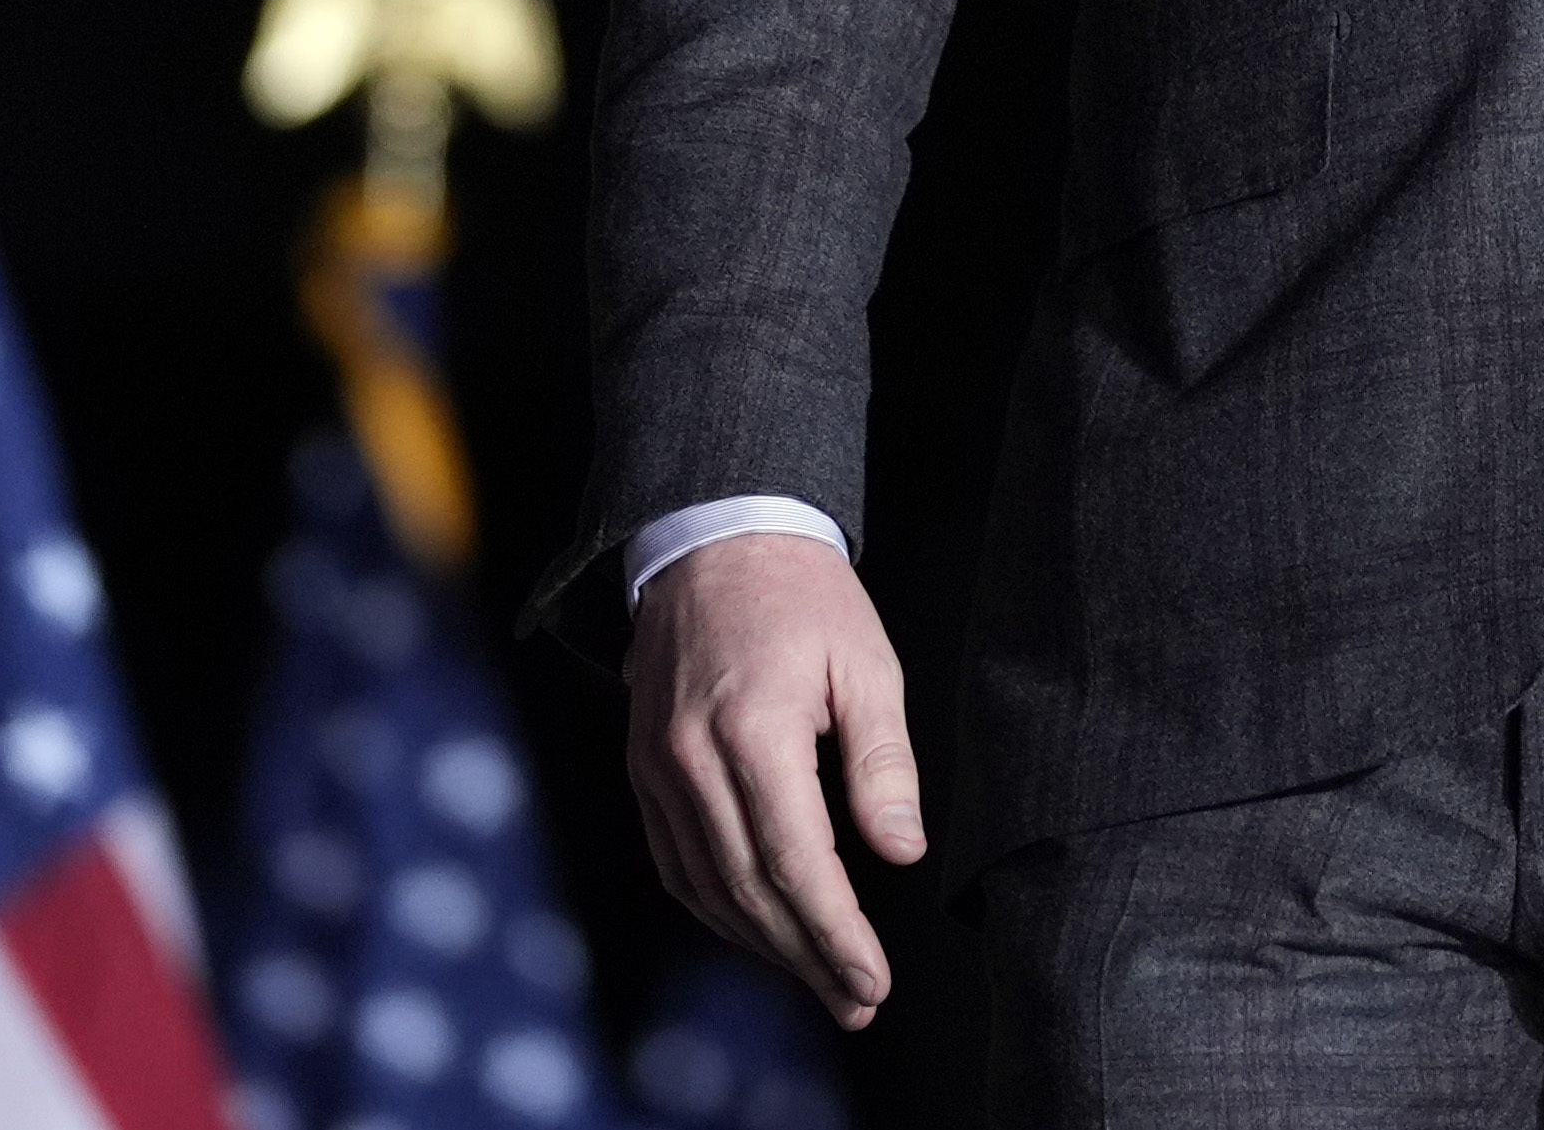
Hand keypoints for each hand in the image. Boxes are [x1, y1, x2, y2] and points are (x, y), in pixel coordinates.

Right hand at [627, 531, 926, 1030]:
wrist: (714, 542)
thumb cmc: (804, 597)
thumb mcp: (867, 664)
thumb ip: (883, 762)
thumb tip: (899, 852)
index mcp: (752, 731)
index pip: (797, 862)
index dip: (835, 932)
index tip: (873, 978)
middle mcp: (692, 761)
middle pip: (748, 890)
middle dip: (806, 957)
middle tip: (857, 1000)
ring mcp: (657, 770)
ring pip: (706, 888)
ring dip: (763, 947)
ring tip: (821, 982)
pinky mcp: (644, 771)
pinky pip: (676, 863)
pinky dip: (718, 909)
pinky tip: (761, 932)